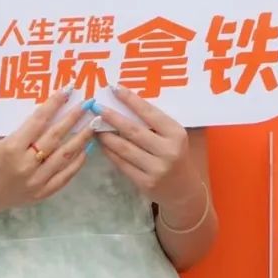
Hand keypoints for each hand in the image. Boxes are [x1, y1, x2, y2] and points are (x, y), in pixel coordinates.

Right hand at [0, 88, 95, 218]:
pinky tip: (86, 149)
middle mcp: (26, 164)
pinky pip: (65, 176)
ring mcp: (36, 181)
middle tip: (88, 104)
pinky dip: (77, 162)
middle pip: (55, 137)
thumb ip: (23, 129)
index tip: (68, 90)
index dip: (54, 104)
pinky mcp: (43, 194)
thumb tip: (50, 112)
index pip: (38, 121)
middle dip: (73, 118)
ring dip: (82, 138)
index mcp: (12, 148)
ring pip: (65, 156)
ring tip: (94, 124)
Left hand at [92, 86, 203, 209]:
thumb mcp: (173, 136)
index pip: (150, 113)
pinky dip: (109, 152)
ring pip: (124, 148)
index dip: (131, 100)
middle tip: (96, 107)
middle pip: (133, 130)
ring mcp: (156, 168)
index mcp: (176, 133)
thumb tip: (125, 105)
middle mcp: (167, 150)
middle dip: (112, 117)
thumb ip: (155, 124)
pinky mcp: (145, 182)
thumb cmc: (177, 155)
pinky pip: (122, 164)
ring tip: (93, 125)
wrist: (184, 189)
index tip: (115, 88)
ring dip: (106, 136)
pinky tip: (101, 144)